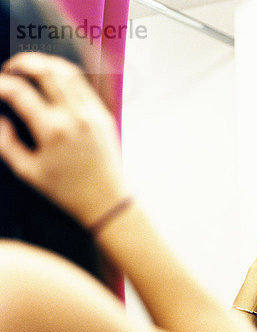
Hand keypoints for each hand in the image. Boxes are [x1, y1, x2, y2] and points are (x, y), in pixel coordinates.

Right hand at [0, 52, 127, 226]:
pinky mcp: (104, 116)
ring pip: (67, 72)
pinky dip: (65, 76)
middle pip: (45, 71)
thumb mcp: (27, 172)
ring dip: (45, 63)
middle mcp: (75, 118)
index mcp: (53, 131)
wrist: (105, 201)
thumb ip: (5, 144)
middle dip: (22, 63)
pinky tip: (53, 81)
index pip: (19, 92)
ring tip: (30, 68)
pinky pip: (84, 86)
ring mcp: (92, 115)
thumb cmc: (66, 191)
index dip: (0, 84)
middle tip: (10, 69)